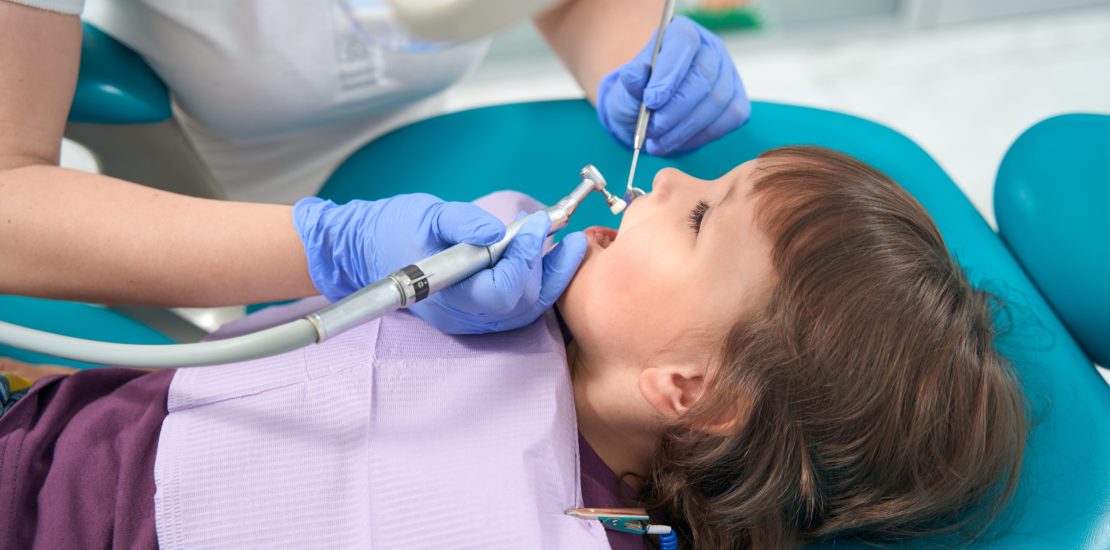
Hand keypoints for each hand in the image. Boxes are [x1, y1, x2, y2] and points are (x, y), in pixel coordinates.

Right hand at [293, 194, 586, 333]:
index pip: (502, 291)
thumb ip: (462, 221)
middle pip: (521, 305)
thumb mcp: (426, 214)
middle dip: (545, 266)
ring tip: (571, 245)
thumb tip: (497, 231)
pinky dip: (538, 283)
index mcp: (447, 294)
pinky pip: (517, 308)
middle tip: (555, 229)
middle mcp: (462, 317)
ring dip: (551, 277)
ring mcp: (470, 320)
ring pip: (525, 311)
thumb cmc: (392, 229)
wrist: (365, 249)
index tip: (533, 224)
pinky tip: (549, 257)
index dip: (524, 258)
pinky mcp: (477, 312)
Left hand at [596, 16, 749, 155]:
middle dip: (675, 109)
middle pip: (703, 75)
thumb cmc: (638, 97)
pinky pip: (729, 119)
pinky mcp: (737, 101)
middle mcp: (711, 49)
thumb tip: (632, 75)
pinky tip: (679, 141)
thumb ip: (630, 82)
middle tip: (652, 130)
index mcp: (681, 33)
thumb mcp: (626, 90)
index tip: (651, 101)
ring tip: (657, 143)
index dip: (669, 73)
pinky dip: (701, 136)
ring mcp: (728, 74)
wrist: (650, 117)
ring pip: (716, 101)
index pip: (683, 43)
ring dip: (685, 128)